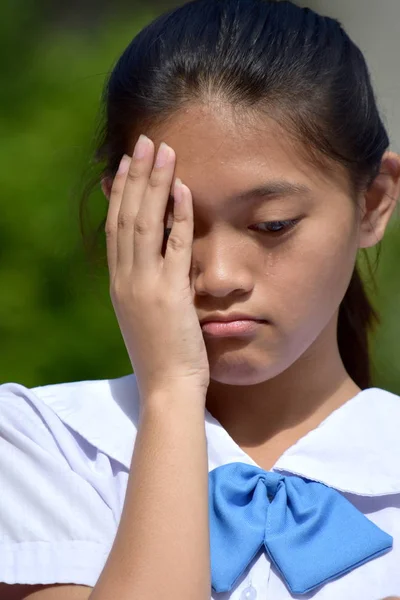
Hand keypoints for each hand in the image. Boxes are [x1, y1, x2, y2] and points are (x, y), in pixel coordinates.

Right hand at [105, 136, 209, 401]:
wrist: (168, 389)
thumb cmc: (163, 357)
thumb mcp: (148, 316)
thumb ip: (150, 286)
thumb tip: (159, 262)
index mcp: (120, 284)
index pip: (116, 229)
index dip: (119, 194)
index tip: (125, 166)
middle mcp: (126, 280)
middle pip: (127, 217)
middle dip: (135, 177)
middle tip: (145, 143)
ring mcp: (145, 285)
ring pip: (145, 223)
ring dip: (154, 185)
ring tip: (162, 151)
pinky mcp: (169, 293)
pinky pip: (174, 246)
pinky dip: (178, 216)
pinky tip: (182, 189)